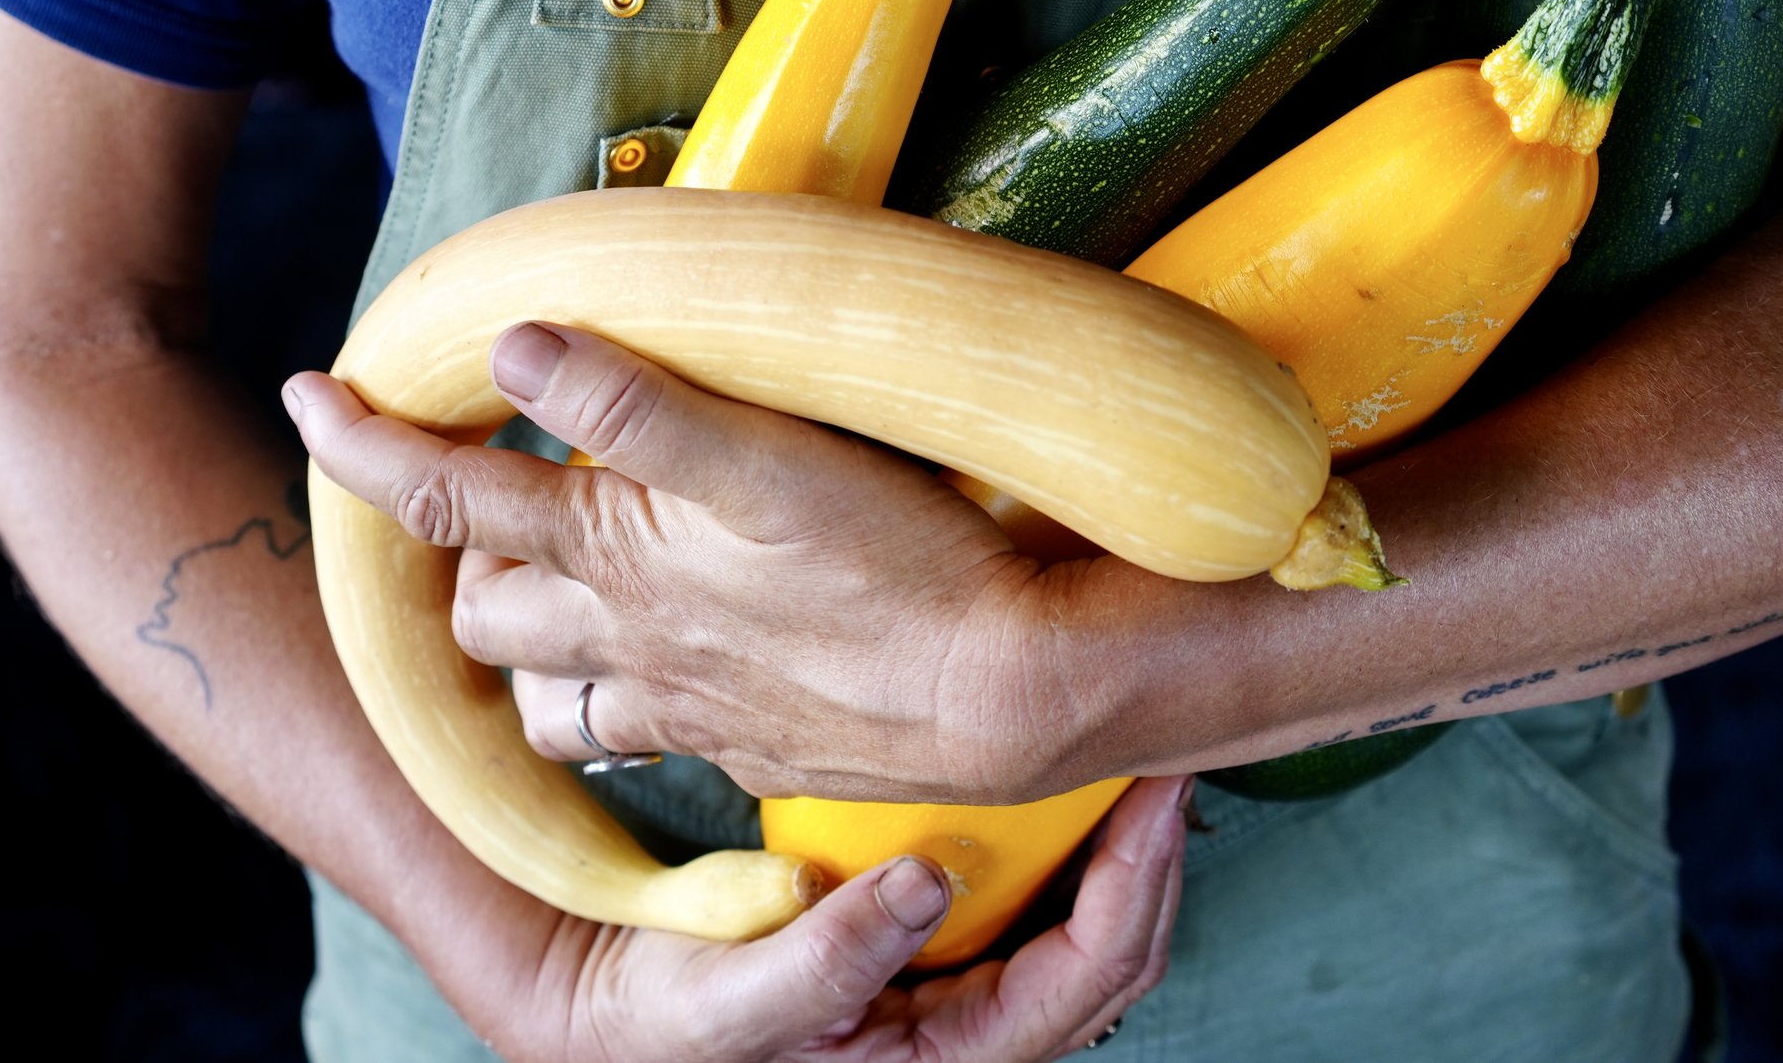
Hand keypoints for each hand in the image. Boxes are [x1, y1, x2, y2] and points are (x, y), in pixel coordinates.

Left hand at [286, 321, 1081, 801]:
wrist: (1006, 692)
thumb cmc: (895, 562)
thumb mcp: (766, 459)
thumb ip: (636, 403)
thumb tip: (510, 343)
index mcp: (614, 556)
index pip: (444, 498)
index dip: (361, 447)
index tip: (306, 392)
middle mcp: (627, 643)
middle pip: (484, 615)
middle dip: (462, 559)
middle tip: (485, 498)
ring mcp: (685, 709)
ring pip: (552, 701)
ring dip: (534, 648)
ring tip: (558, 595)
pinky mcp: (747, 747)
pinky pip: (645, 739)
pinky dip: (627, 701)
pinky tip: (675, 667)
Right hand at [489, 775, 1187, 1062]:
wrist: (605, 990)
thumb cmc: (661, 1016)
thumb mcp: (724, 1002)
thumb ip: (823, 962)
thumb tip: (924, 887)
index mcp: (938, 1062)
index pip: (1076, 985)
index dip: (1131, 891)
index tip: (1154, 797)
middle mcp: (966, 1029)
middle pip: (1110, 955)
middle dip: (1154, 859)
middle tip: (1176, 753)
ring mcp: (958, 981)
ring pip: (1086, 921)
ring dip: (1122, 843)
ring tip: (1142, 751)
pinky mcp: (935, 931)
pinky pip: (1033, 889)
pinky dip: (1066, 831)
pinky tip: (1066, 767)